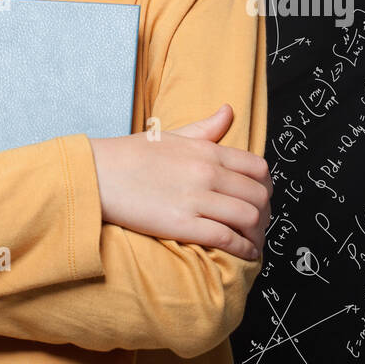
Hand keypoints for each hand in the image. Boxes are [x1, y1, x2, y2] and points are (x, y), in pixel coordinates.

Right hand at [89, 104, 271, 258]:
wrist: (97, 173)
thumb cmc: (131, 155)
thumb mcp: (172, 135)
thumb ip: (206, 128)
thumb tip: (229, 111)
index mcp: (205, 150)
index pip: (257, 168)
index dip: (267, 187)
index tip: (264, 198)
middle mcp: (206, 172)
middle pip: (258, 195)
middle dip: (266, 213)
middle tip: (261, 224)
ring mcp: (195, 199)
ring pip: (248, 218)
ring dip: (258, 234)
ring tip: (255, 241)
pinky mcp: (182, 224)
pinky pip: (226, 238)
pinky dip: (243, 248)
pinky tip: (245, 252)